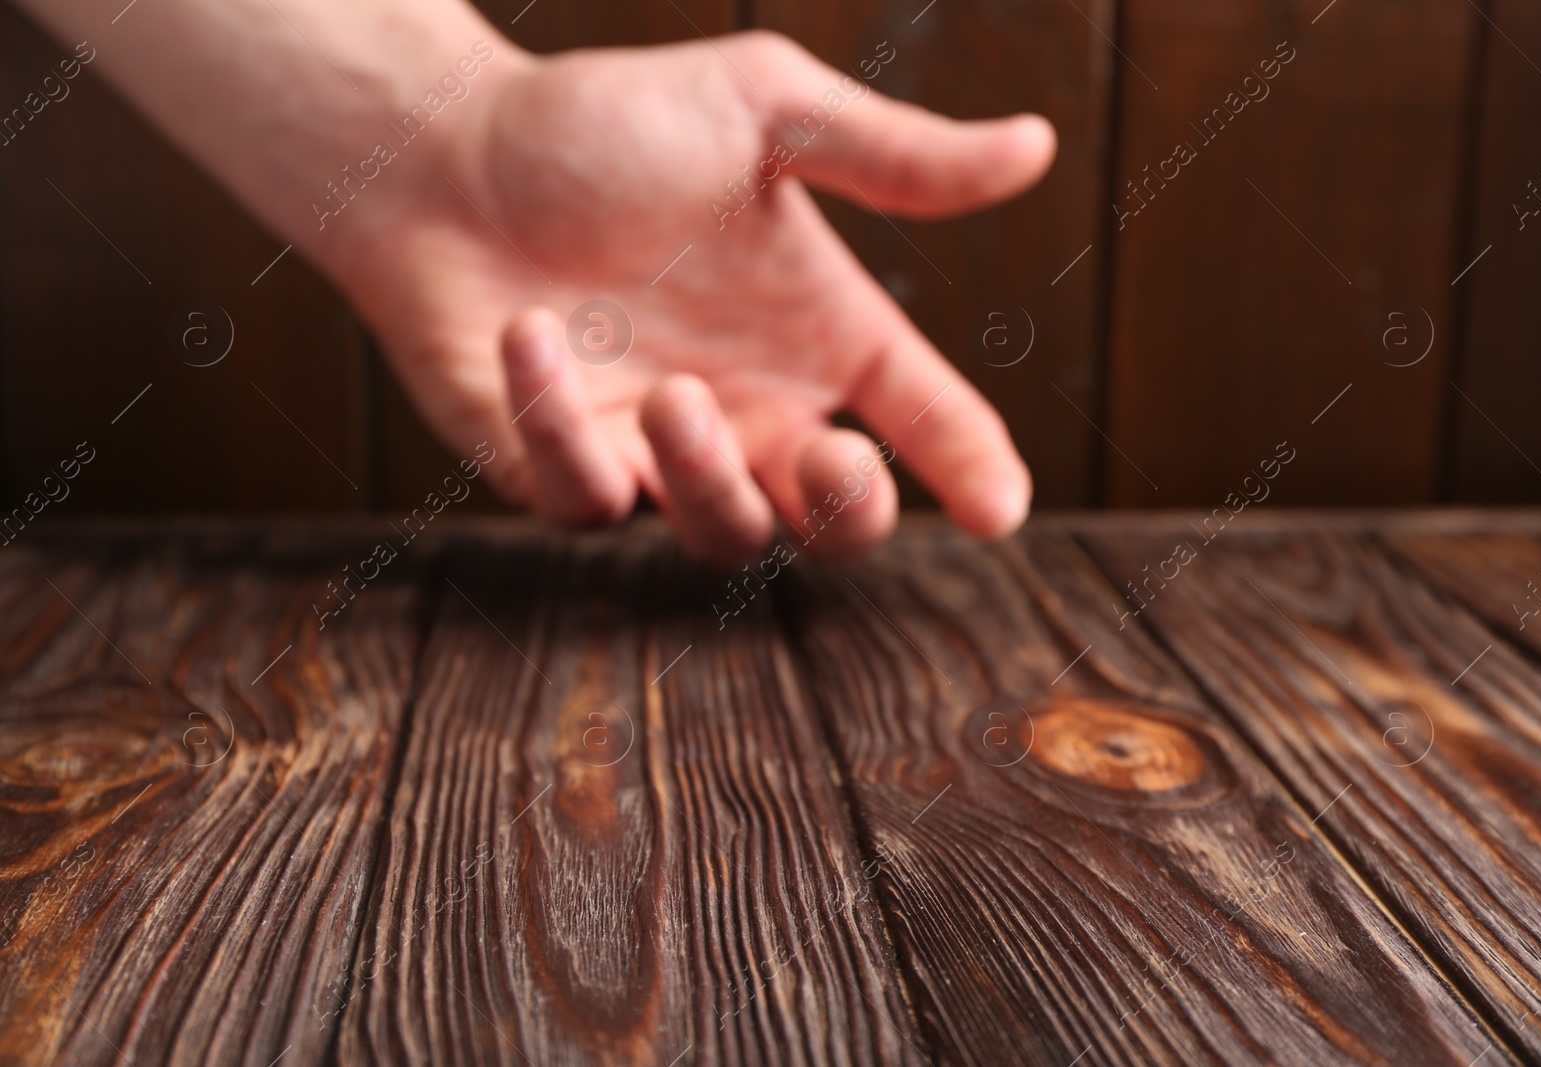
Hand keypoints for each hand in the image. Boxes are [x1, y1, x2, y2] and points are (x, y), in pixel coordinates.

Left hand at [327, 32, 1054, 562]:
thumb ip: (891, 153)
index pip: (923, 418)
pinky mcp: (559, 468)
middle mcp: (751, 408)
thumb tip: (1037, 146)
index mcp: (818, 335)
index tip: (1000, 507)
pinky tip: (534, 335)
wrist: (442, 149)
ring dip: (710, 478)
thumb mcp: (763, 112)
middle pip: (836, 518)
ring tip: (675, 392)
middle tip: (836, 456)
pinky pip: (586, 499)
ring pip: (722, 532)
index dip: (971, 469)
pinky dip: (564, 431)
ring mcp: (654, 452)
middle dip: (849, 512)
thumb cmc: (605, 126)